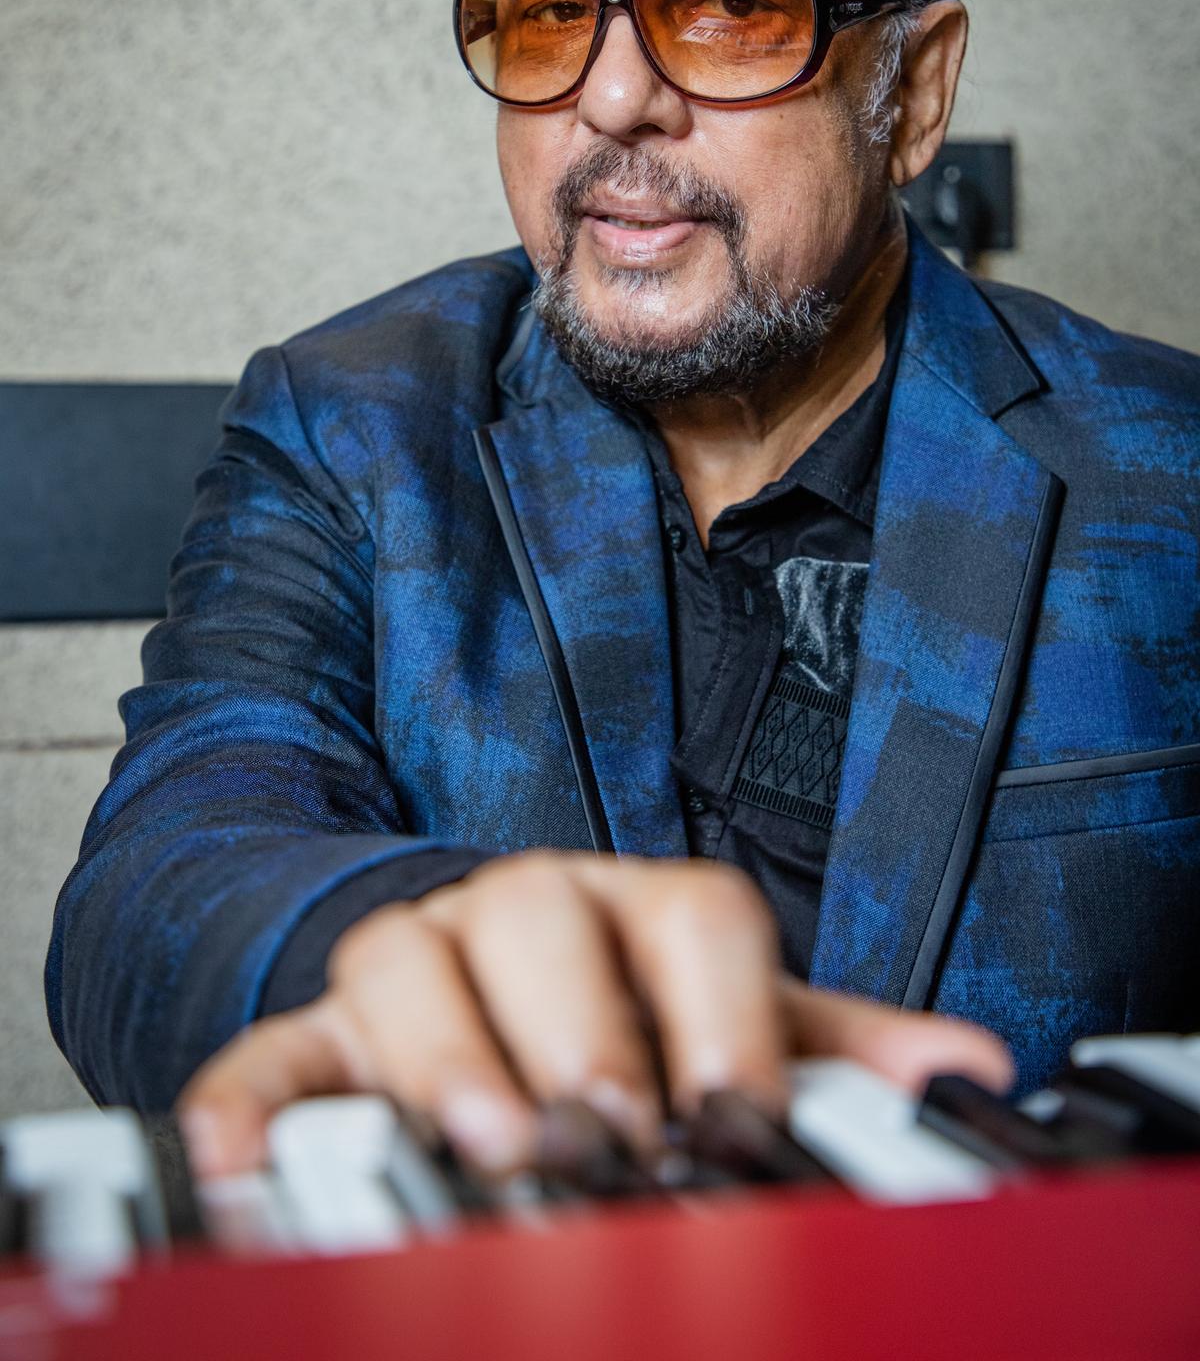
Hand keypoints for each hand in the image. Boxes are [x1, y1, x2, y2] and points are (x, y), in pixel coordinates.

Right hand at [178, 852, 1012, 1176]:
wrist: (502, 999)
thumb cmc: (630, 1022)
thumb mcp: (731, 1032)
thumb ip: (834, 1051)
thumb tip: (967, 1075)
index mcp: (637, 903)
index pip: (691, 912)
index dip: (722, 1015)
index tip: (736, 1120)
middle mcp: (524, 909)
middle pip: (542, 918)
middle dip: (578, 1031)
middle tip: (608, 1131)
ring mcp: (418, 957)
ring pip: (405, 960)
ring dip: (441, 1056)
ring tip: (488, 1144)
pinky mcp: (322, 1030)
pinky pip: (271, 1051)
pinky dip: (252, 1104)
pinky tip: (242, 1163)